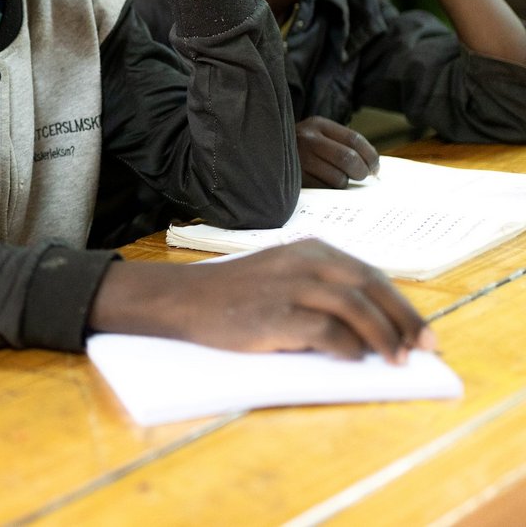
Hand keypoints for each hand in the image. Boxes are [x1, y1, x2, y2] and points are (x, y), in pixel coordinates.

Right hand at [91, 239, 433, 363]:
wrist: (184, 299)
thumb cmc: (235, 293)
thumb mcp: (281, 273)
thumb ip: (321, 286)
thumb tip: (374, 324)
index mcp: (309, 249)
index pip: (371, 275)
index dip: (402, 306)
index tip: (423, 332)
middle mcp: (303, 262)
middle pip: (371, 287)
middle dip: (404, 321)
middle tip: (425, 348)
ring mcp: (289, 287)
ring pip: (355, 308)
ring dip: (383, 337)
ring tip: (396, 360)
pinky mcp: (275, 315)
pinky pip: (326, 332)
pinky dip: (347, 348)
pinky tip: (354, 359)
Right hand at [296, 116, 379, 188]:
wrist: (263, 152)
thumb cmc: (300, 149)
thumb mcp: (318, 136)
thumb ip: (342, 145)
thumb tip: (374, 168)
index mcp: (317, 125)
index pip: (354, 139)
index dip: (371, 156)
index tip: (375, 168)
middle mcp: (307, 138)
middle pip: (348, 158)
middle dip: (361, 172)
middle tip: (361, 176)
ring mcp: (299, 159)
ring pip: (338, 178)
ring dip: (343, 183)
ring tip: (336, 179)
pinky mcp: (294, 177)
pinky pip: (323, 189)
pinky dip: (329, 190)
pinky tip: (323, 183)